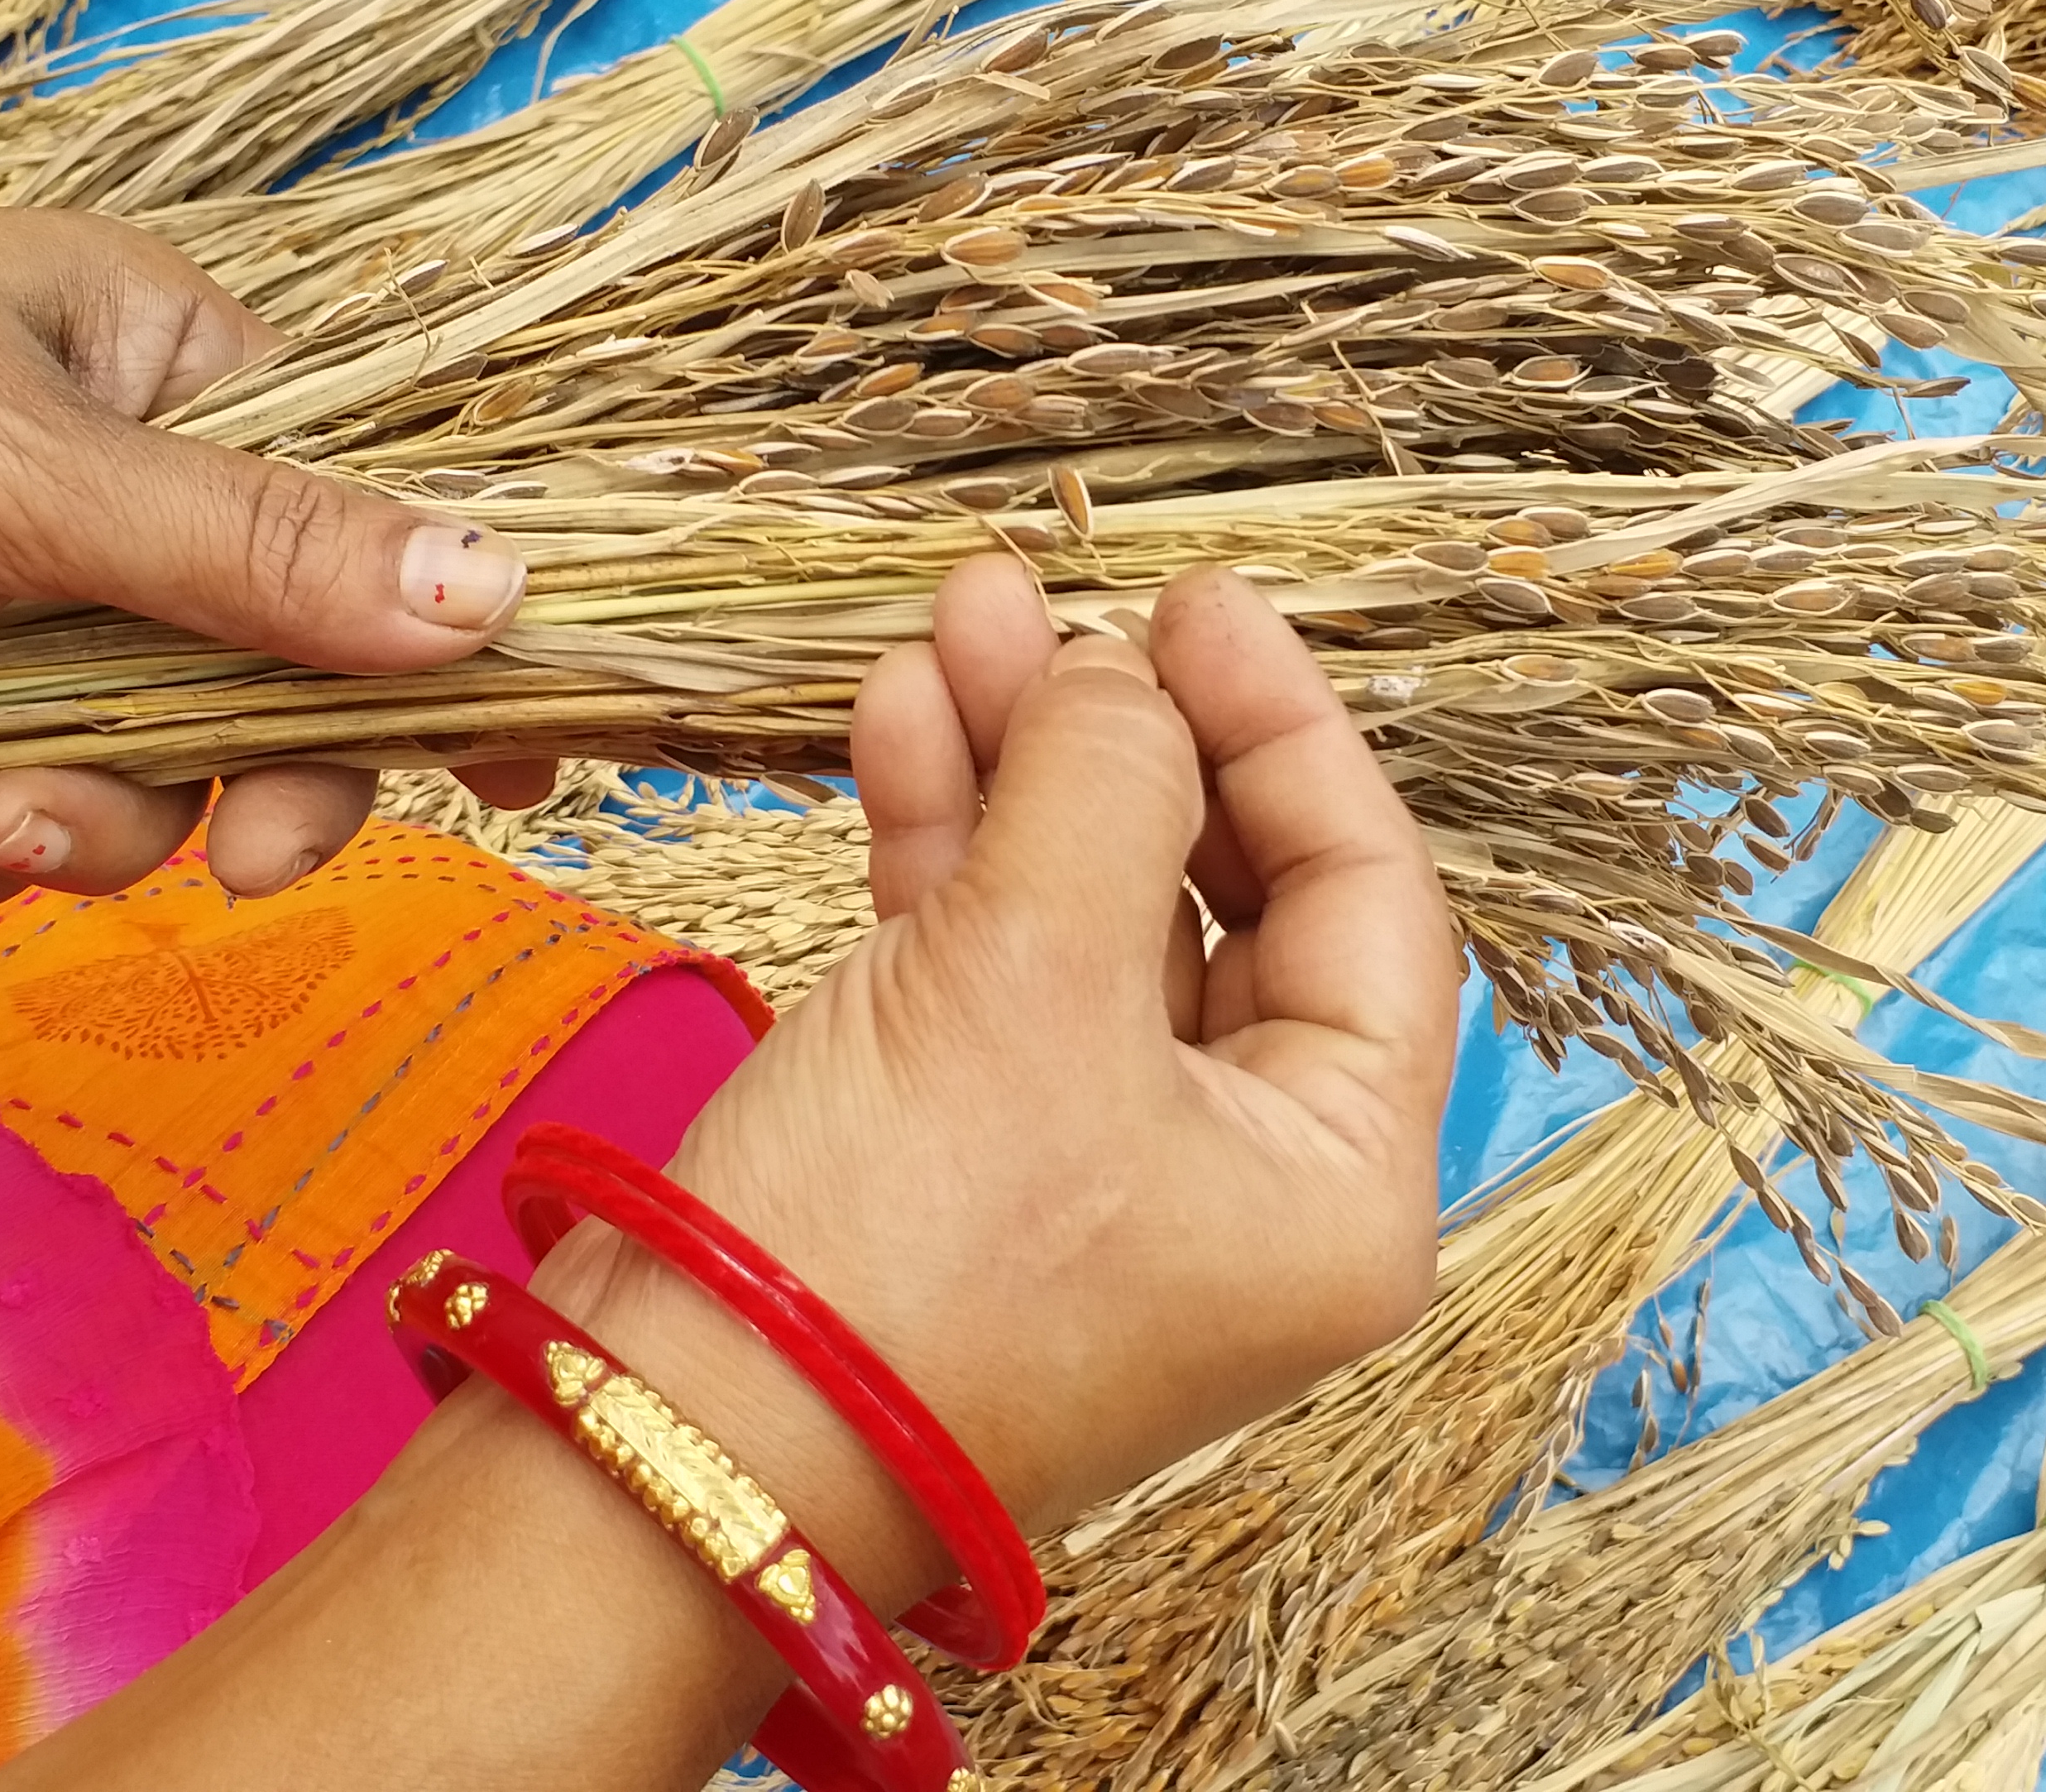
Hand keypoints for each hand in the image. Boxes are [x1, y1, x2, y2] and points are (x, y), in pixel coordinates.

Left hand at [0, 188, 550, 902]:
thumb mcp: (23, 475)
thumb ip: (259, 555)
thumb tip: (502, 589)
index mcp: (168, 363)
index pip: (378, 513)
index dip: (454, 644)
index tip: (524, 770)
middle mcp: (111, 471)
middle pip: (274, 673)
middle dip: (227, 780)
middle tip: (227, 862)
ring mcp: (9, 586)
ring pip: (141, 761)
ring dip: (80, 826)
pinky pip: (17, 799)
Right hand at [0, 558, 1461, 1789]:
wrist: (674, 1441)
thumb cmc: (896, 1257)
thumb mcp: (1034, 973)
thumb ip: (1106, 784)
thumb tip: (1118, 671)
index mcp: (1337, 1186)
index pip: (1371, 905)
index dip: (1286, 732)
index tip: (1197, 605)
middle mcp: (1238, 1191)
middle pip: (1226, 902)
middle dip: (1128, 738)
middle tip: (1053, 605)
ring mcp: (1094, 1177)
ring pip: (1089, 918)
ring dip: (1023, 766)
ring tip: (952, 625)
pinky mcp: (960, 1165)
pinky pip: (987, 969)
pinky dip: (949, 845)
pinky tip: (901, 722)